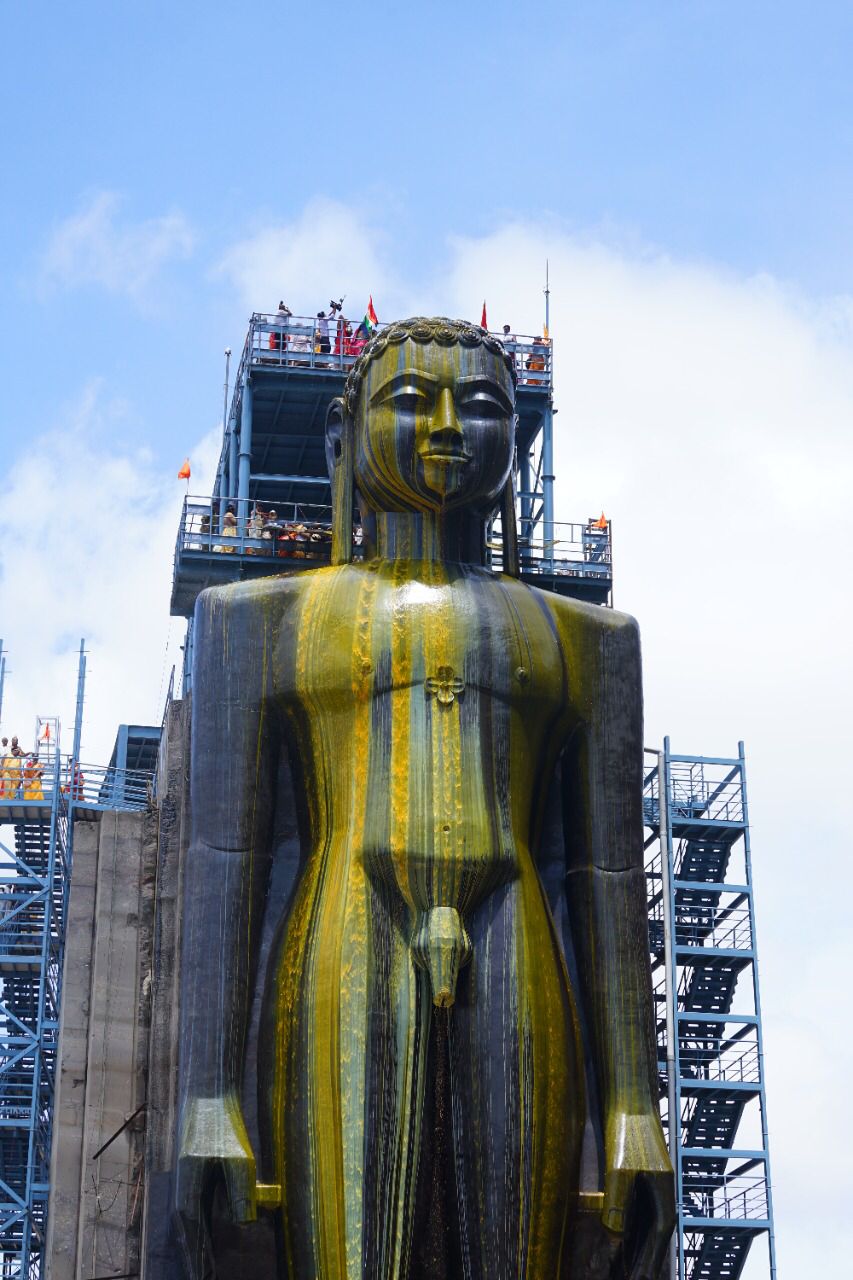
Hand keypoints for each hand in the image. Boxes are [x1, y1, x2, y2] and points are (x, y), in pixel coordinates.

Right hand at [173, 1093, 257, 1277]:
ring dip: (198, 1252)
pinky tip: (208, 1247)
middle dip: (196, 1262)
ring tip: (206, 1274)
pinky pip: (198, 1217)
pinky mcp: (196, 1182)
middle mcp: (182, 1194)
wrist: (208, 1096)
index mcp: (188, 1192)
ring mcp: (188, 1189)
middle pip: (189, 1239)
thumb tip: (245, 1225)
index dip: (199, 1262)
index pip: (193, 1238)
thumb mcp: (239, 1158)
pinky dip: (202, 1235)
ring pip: (192, 1230)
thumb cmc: (224, 1125)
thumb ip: (241, 1192)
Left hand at [601, 1107, 674, 1279]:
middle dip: (645, 1258)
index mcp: (663, 1191)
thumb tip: (613, 1235)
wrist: (629, 1095)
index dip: (648, 1260)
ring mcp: (654, 1181)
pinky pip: (640, 1207)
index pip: (658, 1235)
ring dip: (639, 1244)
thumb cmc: (626, 1128)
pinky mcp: (643, 1173)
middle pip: (655, 1232)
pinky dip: (633, 1225)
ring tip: (628, 1268)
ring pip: (647, 1221)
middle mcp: (662, 1189)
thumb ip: (617, 1201)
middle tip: (633, 1279)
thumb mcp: (618, 1167)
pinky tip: (621, 1236)